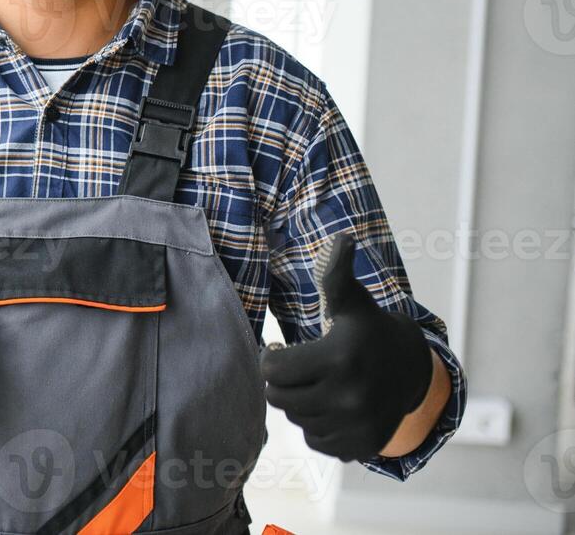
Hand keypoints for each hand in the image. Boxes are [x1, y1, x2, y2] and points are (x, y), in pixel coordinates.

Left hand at [260, 232, 432, 460]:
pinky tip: (333, 405)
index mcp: (339, 359)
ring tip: (320, 384)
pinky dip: (317, 425)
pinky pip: (314, 440)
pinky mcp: (359, 447)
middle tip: (298, 368)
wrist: (411, 371)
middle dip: (282, 381)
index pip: (271, 370)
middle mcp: (349, 398)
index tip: (282, 349)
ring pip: (296, 419)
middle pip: (278, 398)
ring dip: (300, 402)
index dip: (272, 357)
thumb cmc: (368, 330)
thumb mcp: (352, 302)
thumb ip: (337, 273)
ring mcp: (356, 426)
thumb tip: (343, 236)